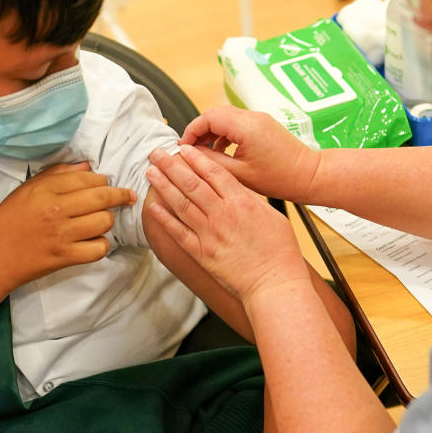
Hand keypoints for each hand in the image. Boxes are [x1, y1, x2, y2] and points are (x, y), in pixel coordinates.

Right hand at [0, 162, 134, 289]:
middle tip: (126, 197)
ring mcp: (62, 235)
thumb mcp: (27, 189)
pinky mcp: (65, 257)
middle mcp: (56, 209)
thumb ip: (57, 174)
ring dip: (108, 221)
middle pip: (102, 197)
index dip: (103, 180)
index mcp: (45, 189)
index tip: (108, 184)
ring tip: (101, 221)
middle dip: (119, 196)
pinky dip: (101, 245)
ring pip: (104, 222)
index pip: (88, 178)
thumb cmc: (8, 220)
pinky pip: (99, 249)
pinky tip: (93, 242)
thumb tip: (88, 166)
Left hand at [145, 145, 309, 303]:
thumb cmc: (280, 252)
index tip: (184, 149)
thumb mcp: (271, 214)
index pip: (213, 172)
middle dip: (172, 165)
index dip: (196, 158)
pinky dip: (164, 218)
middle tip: (157, 153)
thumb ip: (249, 199)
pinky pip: (178, 232)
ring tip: (151, 172)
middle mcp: (222, 214)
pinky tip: (153, 206)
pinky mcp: (201, 253)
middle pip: (192, 183)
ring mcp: (209, 234)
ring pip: (181, 203)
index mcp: (241, 202)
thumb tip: (235, 188)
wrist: (274, 283)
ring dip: (163, 186)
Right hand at [179, 106, 320, 201]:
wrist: (309, 175)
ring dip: (212, 131)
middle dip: (199, 130)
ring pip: (225, 117)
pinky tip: (222, 150)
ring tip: (204, 152)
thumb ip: (212, 162)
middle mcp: (253, 117)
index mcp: (246, 127)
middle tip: (190, 149)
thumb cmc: (281, 178)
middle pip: (215, 114)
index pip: (208, 118)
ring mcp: (259, 119)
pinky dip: (225, 133)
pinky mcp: (263, 125)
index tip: (183, 147)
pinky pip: (237, 122)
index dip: (191, 131)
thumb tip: (191, 155)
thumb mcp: (239, 174)